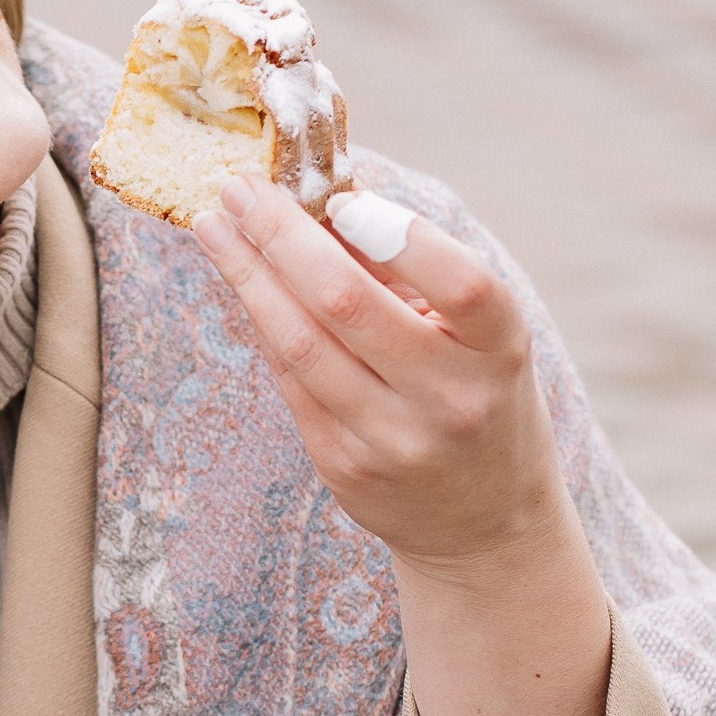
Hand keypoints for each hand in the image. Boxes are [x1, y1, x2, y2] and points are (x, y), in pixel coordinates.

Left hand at [195, 175, 610, 715]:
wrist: (486, 527)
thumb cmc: (480, 400)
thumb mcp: (477, 339)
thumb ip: (411, 275)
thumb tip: (325, 197)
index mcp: (500, 351)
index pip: (458, 281)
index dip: (392, 231)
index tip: (336, 194)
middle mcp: (450, 398)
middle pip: (346, 302)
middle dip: (281, 236)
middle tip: (238, 188)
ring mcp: (393, 439)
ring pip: (298, 343)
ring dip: (246, 275)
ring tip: (215, 226)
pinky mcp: (345, 467)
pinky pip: (288, 380)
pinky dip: (261, 323)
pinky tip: (240, 283)